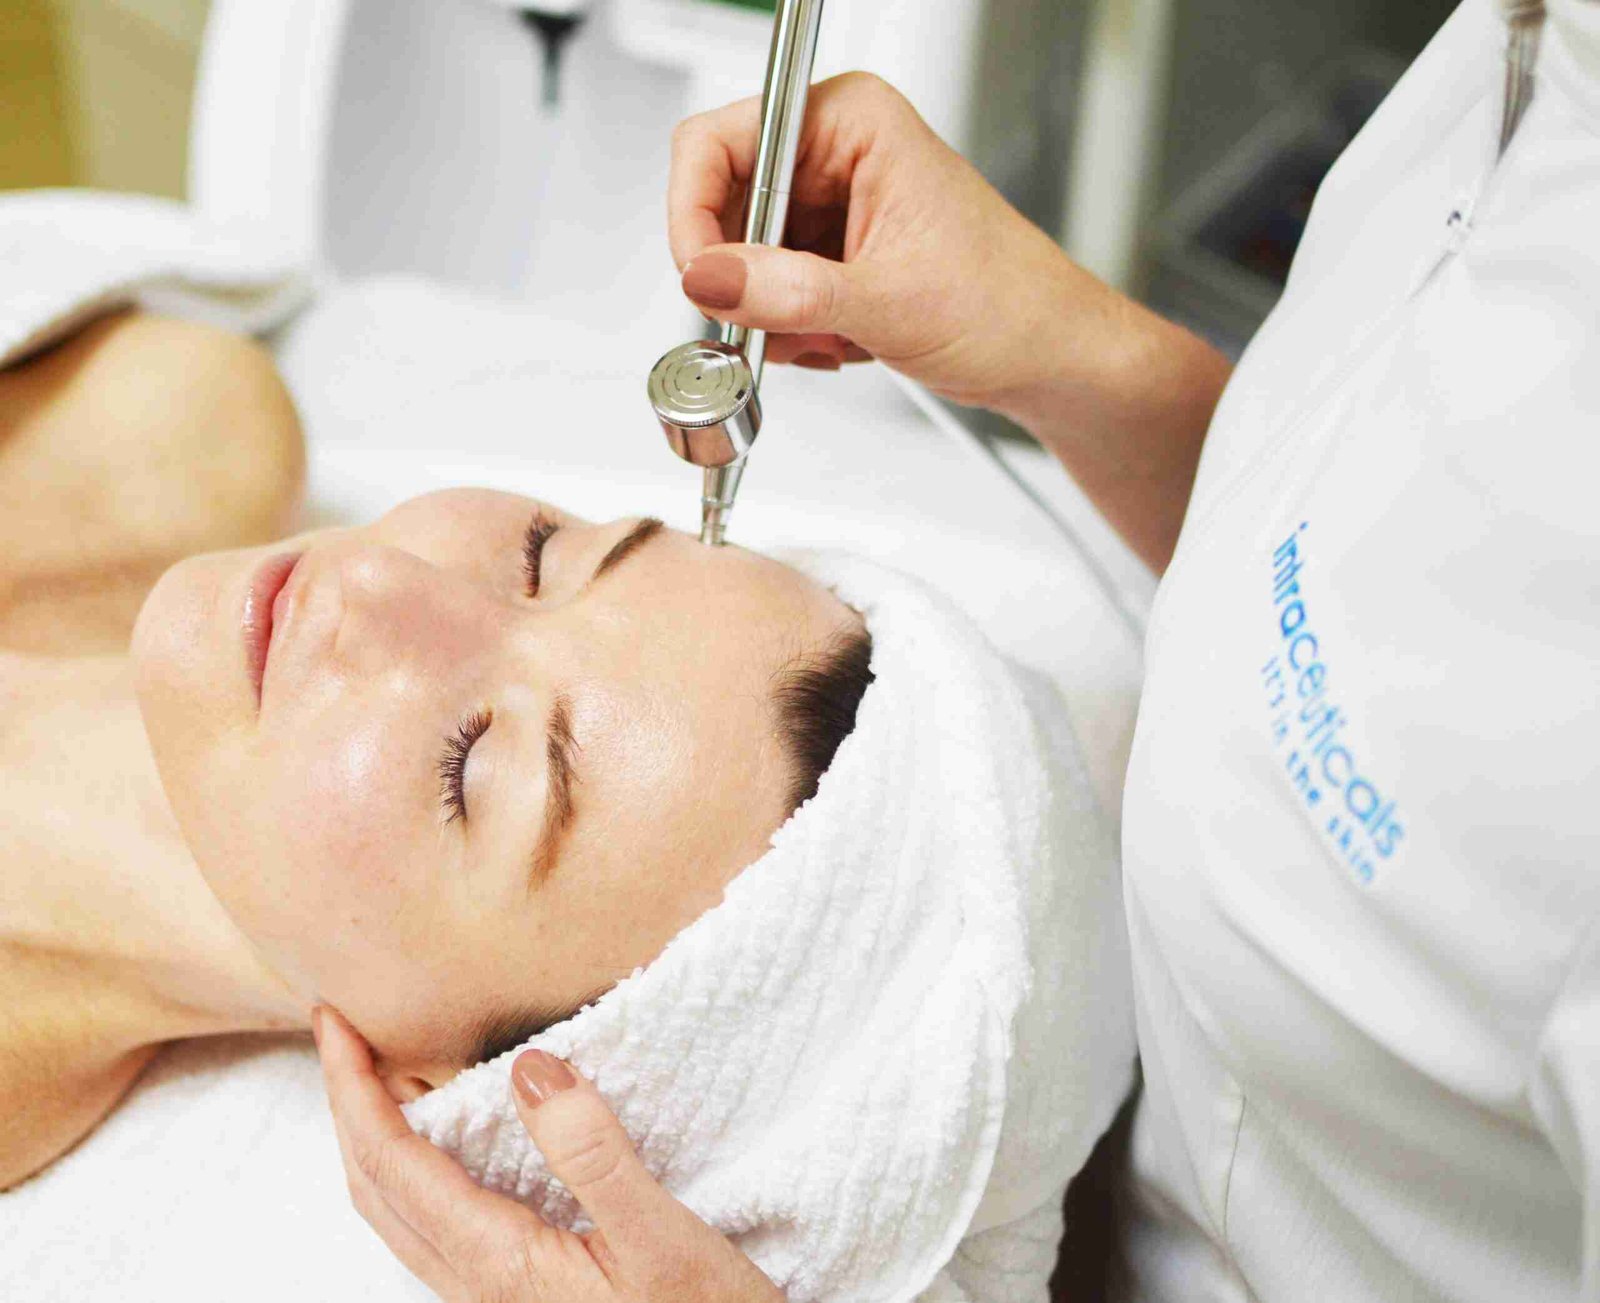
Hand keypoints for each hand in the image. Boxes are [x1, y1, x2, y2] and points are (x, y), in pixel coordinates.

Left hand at [313, 1006, 783, 1302]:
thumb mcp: (660, 1236)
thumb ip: (592, 1154)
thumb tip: (528, 1069)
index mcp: (498, 1261)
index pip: (393, 1162)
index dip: (353, 1089)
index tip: (336, 1022)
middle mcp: (477, 1284)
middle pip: (374, 1189)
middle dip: (346, 1107)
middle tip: (345, 1034)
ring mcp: (493, 1294)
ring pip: (398, 1211)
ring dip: (376, 1137)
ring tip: (388, 1073)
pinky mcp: (517, 1294)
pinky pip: (435, 1224)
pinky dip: (415, 1166)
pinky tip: (453, 1140)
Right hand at [668, 71, 1111, 415]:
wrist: (1047, 357)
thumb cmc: (1008, 304)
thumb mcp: (887, 301)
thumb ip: (788, 290)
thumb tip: (708, 277)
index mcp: (853, 122)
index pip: (721, 140)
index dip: (695, 210)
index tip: (699, 275)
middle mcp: (837, 153)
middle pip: (722, 203)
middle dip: (740, 278)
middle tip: (764, 325)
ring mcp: (832, 204)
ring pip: (741, 256)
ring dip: (771, 314)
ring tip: (828, 337)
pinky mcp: (833, 251)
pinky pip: (769, 288)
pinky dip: (790, 329)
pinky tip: (840, 342)